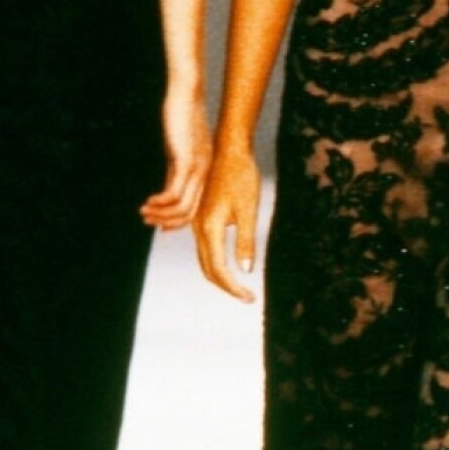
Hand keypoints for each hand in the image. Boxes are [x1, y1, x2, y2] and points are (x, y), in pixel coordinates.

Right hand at [141, 84, 212, 229]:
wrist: (187, 91)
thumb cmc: (181, 115)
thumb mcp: (178, 148)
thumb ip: (175, 169)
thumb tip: (167, 189)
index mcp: (204, 170)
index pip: (194, 206)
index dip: (177, 220)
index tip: (159, 224)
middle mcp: (204, 172)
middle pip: (190, 212)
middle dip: (168, 221)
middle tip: (148, 221)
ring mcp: (197, 168)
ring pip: (183, 207)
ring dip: (161, 214)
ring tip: (144, 213)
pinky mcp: (187, 160)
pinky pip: (175, 192)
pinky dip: (161, 203)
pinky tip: (148, 202)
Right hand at [194, 143, 260, 300]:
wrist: (229, 151)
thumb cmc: (242, 178)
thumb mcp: (248, 210)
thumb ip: (245, 241)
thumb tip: (245, 270)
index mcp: (210, 228)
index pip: (219, 270)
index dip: (234, 288)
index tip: (250, 298)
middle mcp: (199, 228)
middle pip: (208, 269)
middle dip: (226, 286)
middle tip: (246, 297)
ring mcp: (198, 223)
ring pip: (204, 259)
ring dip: (220, 276)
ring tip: (239, 286)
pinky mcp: (201, 217)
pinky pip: (205, 248)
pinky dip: (215, 262)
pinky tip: (229, 264)